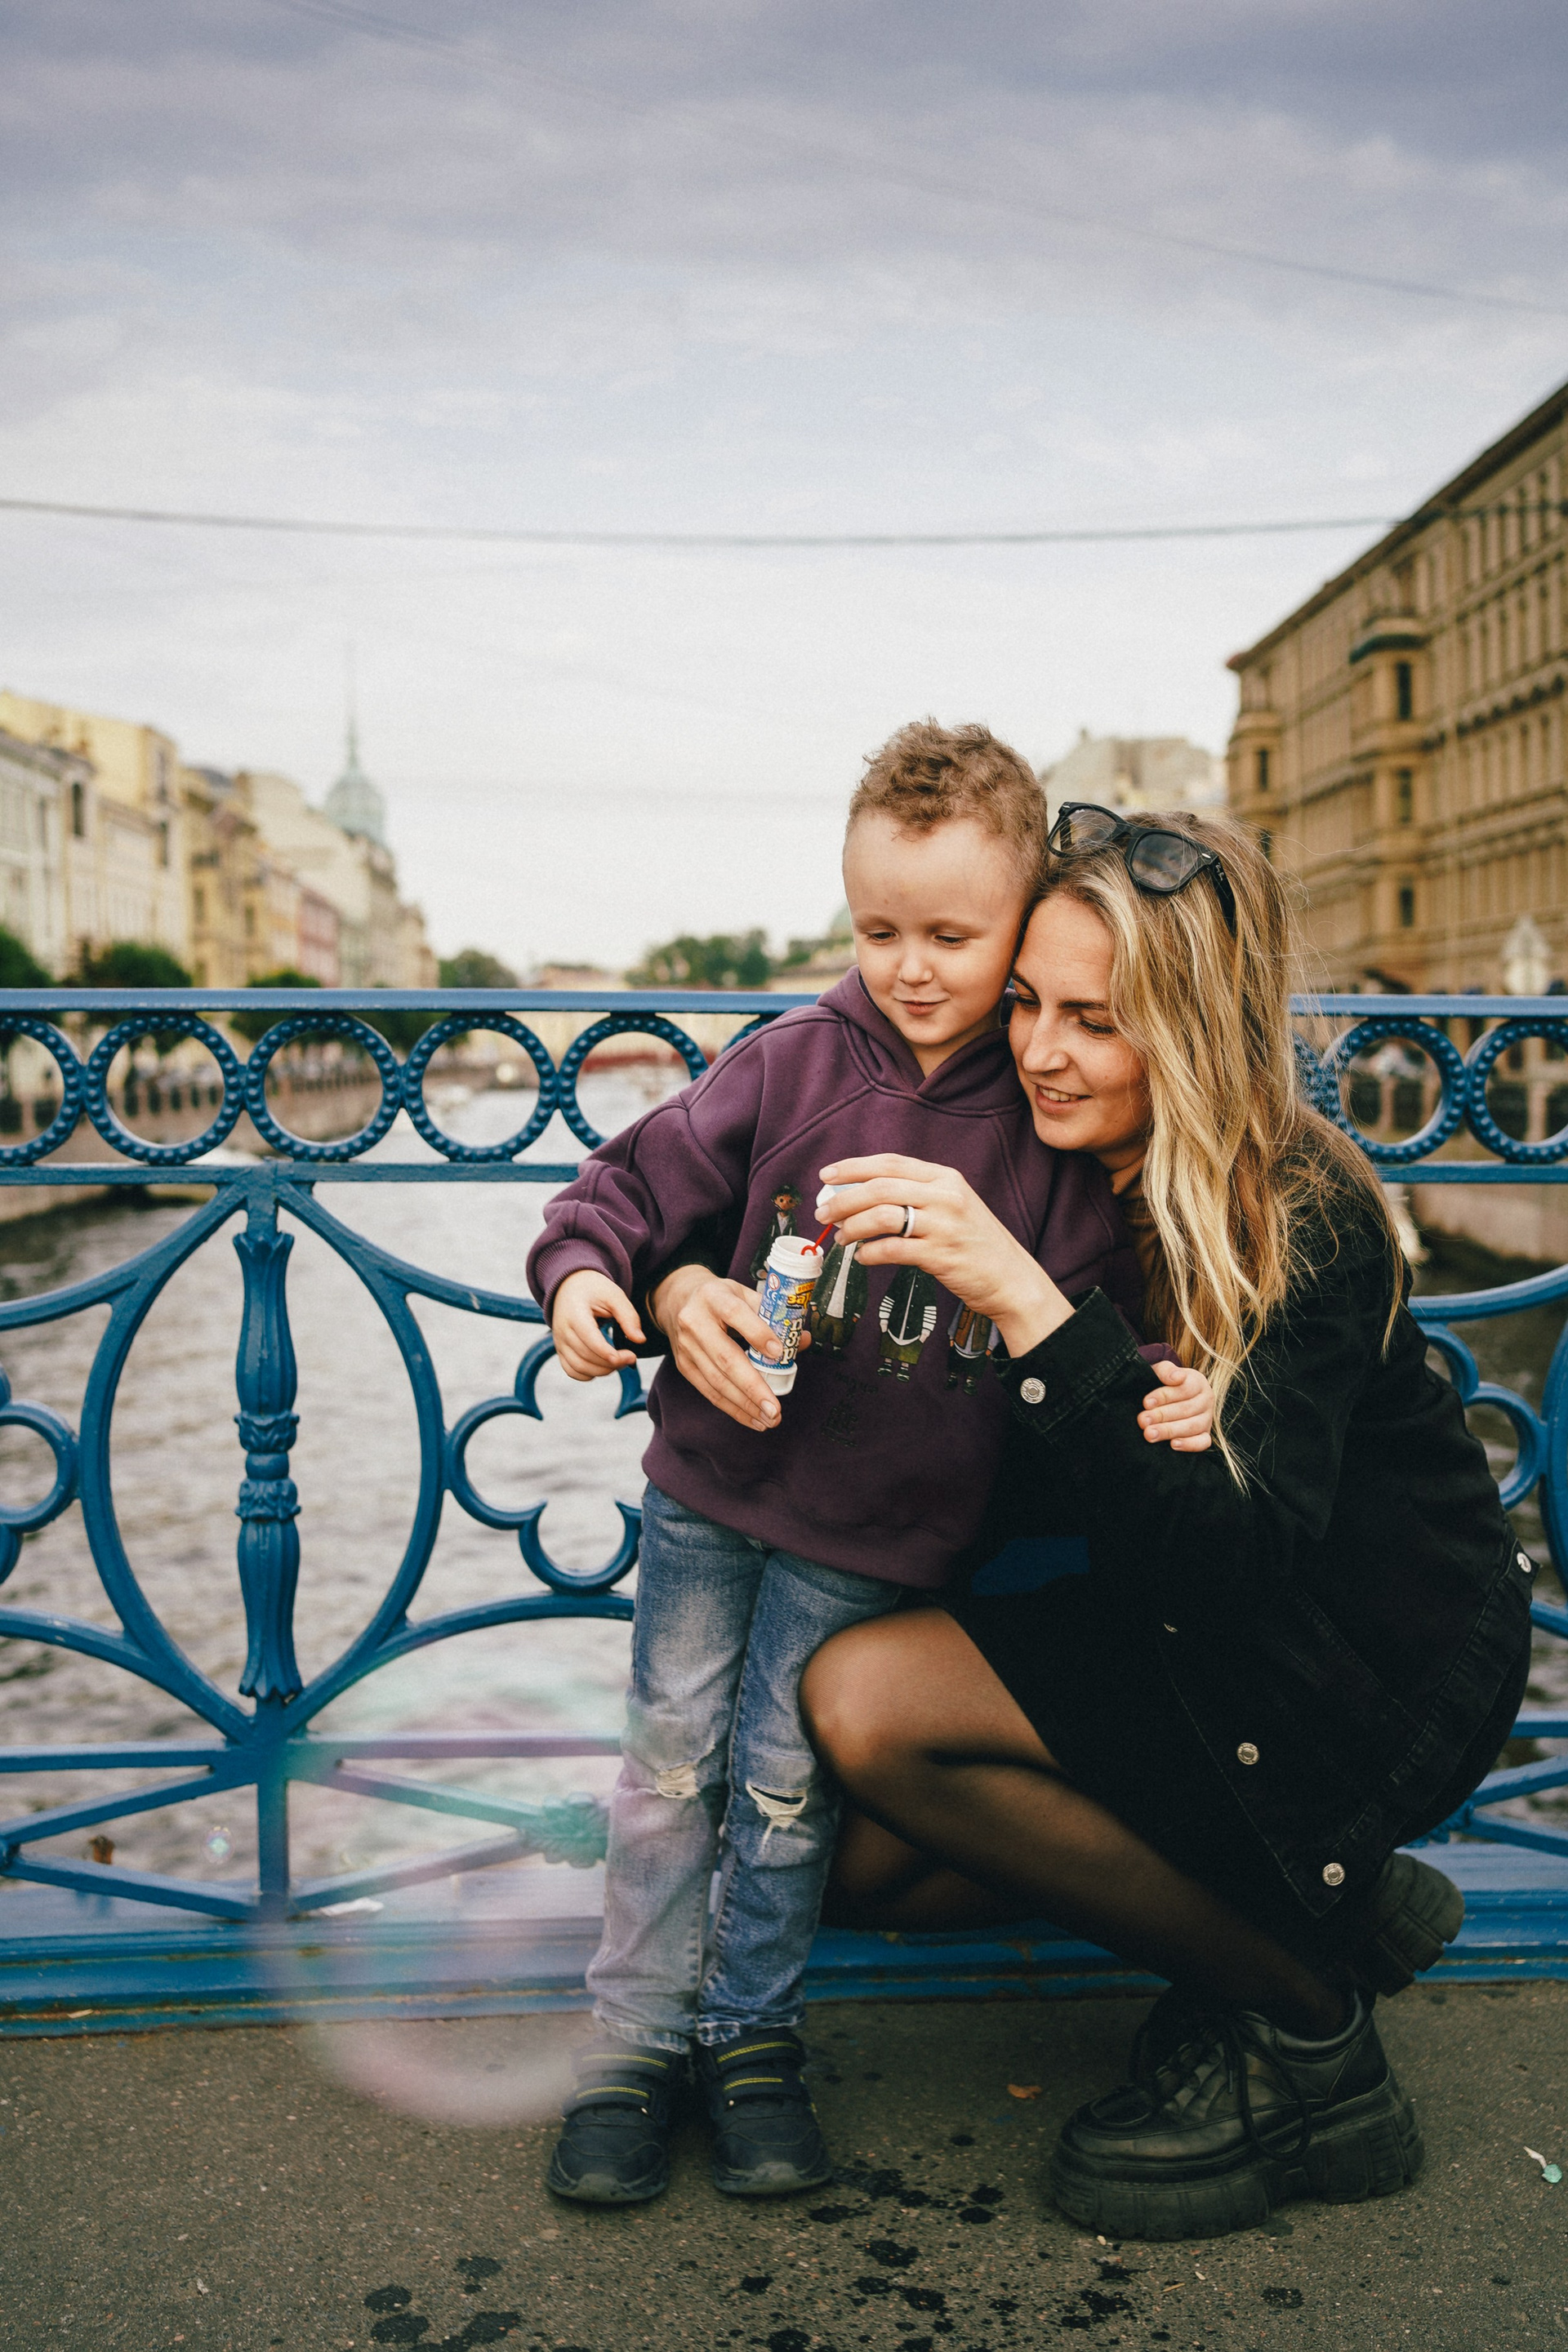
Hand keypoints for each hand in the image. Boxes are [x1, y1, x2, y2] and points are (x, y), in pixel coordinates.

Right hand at [550, 1268, 645, 1380]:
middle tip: (631, 1357)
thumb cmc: (594, 1290)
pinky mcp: (560, 1350)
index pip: (590, 1340)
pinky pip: (571, 1371)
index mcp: (575, 1314)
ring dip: (603, 1371)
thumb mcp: (614, 1295)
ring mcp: (559, 1342)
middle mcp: (563, 1331)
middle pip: (586, 1357)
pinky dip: (589, 1374)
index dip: (609, 1354)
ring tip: (620, 1361)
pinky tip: (604, 1366)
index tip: (631, 1356)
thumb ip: (628, 1316)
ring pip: (579, 1368)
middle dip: (612, 1363)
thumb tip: (640, 1340)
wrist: (570, 1285)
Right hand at [649, 1262, 803, 1432]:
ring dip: (745, 1404)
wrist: (677, 1300)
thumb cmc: (719, 1298)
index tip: (779, 1353)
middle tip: (774, 1408)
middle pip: (725, 1357)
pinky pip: (709, 1391)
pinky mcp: (684, 1366)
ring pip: (716, 1380)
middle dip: (752, 1386)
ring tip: (769, 1418)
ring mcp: (686, 1346)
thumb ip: (772, 1316)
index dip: (758, 1334)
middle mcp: (695, 1321)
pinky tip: (752, 1418)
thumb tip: (801, 1340)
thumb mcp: (744, 1294)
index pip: (735, 1313)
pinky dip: (733, 1408)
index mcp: (713, 1296)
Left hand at [816, 1153, 1073, 1357]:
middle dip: (843, 1199)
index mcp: (946, 1178)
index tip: (827, 1176)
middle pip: (880, 1187)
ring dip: (852, 1227)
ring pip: (882, 1216)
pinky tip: (864, 1257)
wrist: (1012, 1278)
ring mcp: (944, 1225)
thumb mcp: (952, 1207)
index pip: (890, 1163)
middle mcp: (945, 1196)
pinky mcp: (940, 1256)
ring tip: (840, 1238)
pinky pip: (892, 1249)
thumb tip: (860, 1197)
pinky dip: (869, 1253)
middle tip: (823, 1213)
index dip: (853, 1167)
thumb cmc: (975, 1244)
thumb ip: (916, 1196)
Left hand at [1138, 1358, 1213, 1452]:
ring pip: (1192, 1426)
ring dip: (1169, 1431)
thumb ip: (1166, 1370)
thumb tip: (1176, 1377)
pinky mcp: (1205, 1435)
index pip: (1184, 1389)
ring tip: (1149, 1434)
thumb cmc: (1163, 1382)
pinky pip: (1202, 1442)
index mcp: (1198, 1381)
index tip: (1145, 1403)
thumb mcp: (1162, 1371)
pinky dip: (1189, 1444)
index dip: (1164, 1396)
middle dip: (1162, 1415)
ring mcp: (1207, 1419)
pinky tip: (1173, 1445)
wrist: (1168, 1396)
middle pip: (1186, 1409)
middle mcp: (1206, 1400)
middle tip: (1142, 1420)